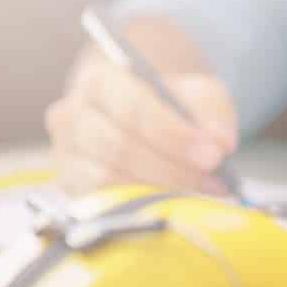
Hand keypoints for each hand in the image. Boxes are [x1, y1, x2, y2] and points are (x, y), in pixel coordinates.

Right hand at [45, 51, 237, 195]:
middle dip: (172, 168)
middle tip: (214, 181)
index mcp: (101, 81)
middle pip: (118, 146)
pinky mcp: (70, 187)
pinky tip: (171, 203)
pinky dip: (141, 205)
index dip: (174, 134)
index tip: (213, 155)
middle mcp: (72, 114)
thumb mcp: (198, 96)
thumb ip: (213, 113)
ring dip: (160, 190)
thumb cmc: (169, 106)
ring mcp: (65, 153)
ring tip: (200, 193)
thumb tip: (220, 142)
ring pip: (109, 179)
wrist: (140, 121)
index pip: (133, 107)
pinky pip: (102, 202)